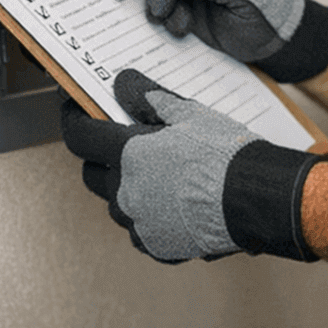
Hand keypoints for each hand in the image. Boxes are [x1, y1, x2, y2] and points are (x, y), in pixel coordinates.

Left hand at [61, 69, 322, 262]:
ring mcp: (138, 223)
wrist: (254, 198)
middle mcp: (124, 192)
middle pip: (93, 173)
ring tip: (160, 174)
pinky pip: (140, 228)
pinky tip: (173, 202)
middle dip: (100, 157)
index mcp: (127, 155)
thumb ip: (147, 98)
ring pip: (117, 203)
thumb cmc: (224, 152)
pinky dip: (149, 215)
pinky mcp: (155, 246)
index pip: (80, 136)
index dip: (73, 120)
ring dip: (127, 187)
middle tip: (124, 142)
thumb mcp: (188, 114)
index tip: (74, 111)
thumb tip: (120, 82)